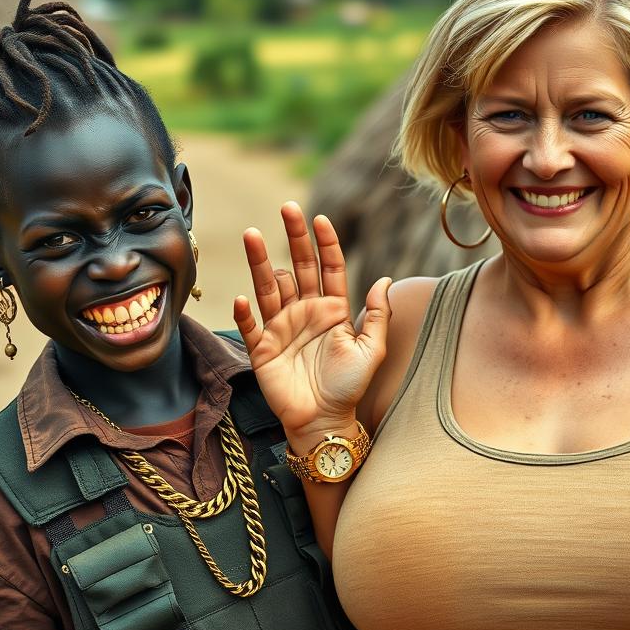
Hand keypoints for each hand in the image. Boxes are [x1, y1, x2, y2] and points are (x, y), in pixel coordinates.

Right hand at [233, 202, 391, 443]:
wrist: (324, 420)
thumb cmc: (349, 387)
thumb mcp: (371, 351)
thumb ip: (379, 316)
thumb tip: (383, 280)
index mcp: (333, 310)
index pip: (329, 268)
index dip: (325, 243)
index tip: (320, 218)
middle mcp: (305, 312)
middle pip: (298, 266)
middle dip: (293, 237)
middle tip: (287, 208)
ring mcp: (282, 328)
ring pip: (270, 287)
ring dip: (261, 263)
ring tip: (253, 235)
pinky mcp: (262, 349)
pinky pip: (251, 326)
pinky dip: (246, 313)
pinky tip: (245, 299)